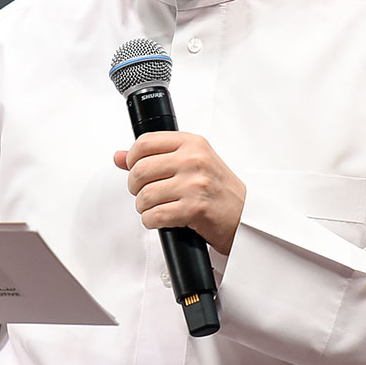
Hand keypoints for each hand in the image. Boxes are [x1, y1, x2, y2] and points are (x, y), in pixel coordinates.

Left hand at [114, 131, 245, 254]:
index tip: (135, 168)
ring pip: (144, 195)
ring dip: (144, 207)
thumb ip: (155, 156)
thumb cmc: (219, 189)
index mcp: (192, 143)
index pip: (144, 143)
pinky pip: (155, 216)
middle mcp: (193, 160)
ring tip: (157, 207)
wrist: (246, 216)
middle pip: (140, 170)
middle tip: (145, 192)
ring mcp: (194, 184)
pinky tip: (162, 219)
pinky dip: (152, 221)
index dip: (132, 159)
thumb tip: (119, 156)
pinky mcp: (194, 208)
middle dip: (135, 187)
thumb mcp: (191, 163)